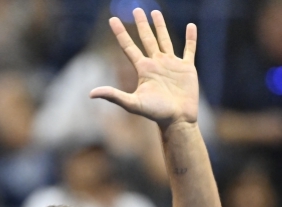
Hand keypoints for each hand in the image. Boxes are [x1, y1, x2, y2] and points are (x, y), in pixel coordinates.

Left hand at [89, 9, 198, 129]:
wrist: (177, 120)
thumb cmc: (155, 113)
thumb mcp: (133, 103)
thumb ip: (113, 96)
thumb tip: (91, 93)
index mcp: (143, 69)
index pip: (128, 47)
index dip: (120, 33)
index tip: (112, 20)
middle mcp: (156, 64)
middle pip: (146, 39)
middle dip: (141, 24)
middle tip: (136, 9)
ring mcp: (171, 65)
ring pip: (165, 40)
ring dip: (160, 26)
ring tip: (155, 12)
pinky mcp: (187, 68)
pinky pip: (189, 49)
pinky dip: (191, 38)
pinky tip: (191, 27)